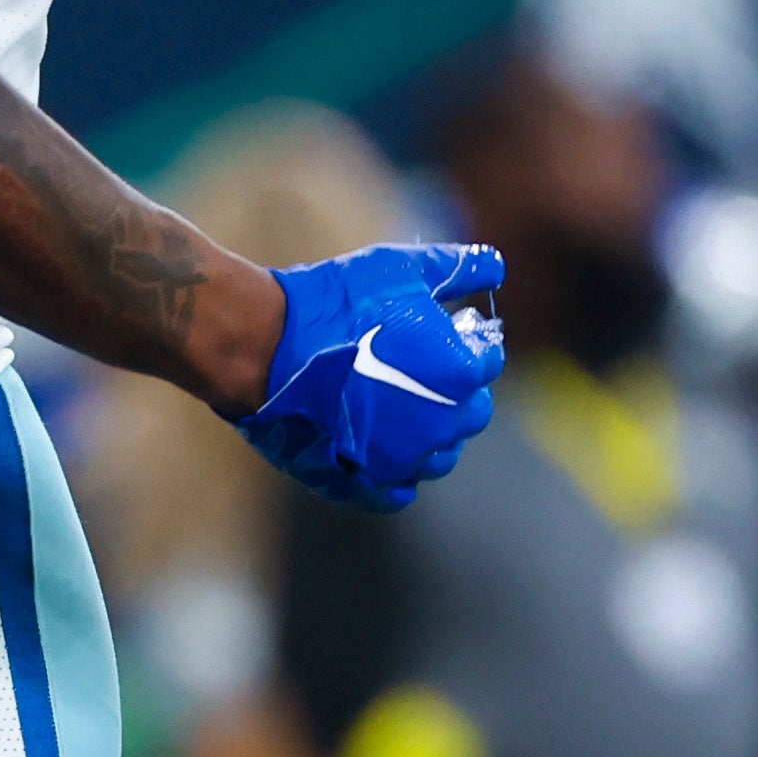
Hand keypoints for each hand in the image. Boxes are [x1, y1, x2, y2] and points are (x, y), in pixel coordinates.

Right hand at [238, 242, 506, 509]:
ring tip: (393, 408)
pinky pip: (396, 491)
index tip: (440, 330)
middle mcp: (443, 423)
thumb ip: (457, 267)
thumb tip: (497, 265)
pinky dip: (393, 475)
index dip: (465, 342)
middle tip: (414, 367)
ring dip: (427, 434)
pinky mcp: (364, 482)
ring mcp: (404, 459)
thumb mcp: (399, 269)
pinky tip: (376, 450)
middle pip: (470, 413)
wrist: (261, 345)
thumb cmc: (332, 304)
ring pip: (438, 457)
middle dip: (453, 391)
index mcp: (459, 372)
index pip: (486, 361)